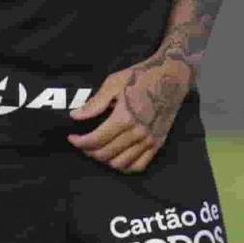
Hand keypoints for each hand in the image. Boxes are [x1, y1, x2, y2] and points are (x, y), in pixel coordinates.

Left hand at [68, 55, 191, 172]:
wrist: (171, 76)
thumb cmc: (141, 76)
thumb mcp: (114, 83)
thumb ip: (95, 103)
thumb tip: (76, 116)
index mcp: (125, 117)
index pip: (95, 140)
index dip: (79, 142)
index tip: (72, 137)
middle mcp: (137, 133)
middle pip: (105, 154)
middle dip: (88, 151)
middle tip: (82, 142)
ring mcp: (149, 140)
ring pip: (120, 164)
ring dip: (104, 160)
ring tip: (98, 149)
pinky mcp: (158, 143)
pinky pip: (139, 166)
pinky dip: (124, 166)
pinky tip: (116, 157)